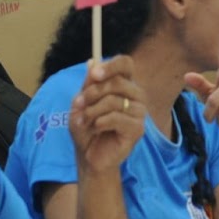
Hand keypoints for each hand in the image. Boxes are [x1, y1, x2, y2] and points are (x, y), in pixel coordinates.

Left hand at [71, 56, 146, 171]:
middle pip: (117, 82)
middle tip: (79, 104)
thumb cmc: (86, 128)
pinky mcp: (138, 129)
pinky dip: (99, 123)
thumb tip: (92, 62)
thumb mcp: (82, 102)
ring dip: (92, 111)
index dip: (110, 66)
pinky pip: (116, 118)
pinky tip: (95, 129)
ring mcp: (139, 112)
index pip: (126, 64)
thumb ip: (89, 84)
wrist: (88, 156)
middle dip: (92, 93)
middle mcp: (136, 95)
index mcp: (124, 84)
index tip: (93, 75)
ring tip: (84, 121)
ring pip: (114, 101)